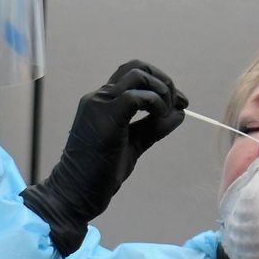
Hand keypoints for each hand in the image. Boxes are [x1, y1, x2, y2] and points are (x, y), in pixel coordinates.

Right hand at [21, 60, 186, 253]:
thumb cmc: (101, 171)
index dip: (160, 83)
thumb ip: (153, 128)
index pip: (133, 75)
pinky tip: (160, 117)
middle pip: (137, 67)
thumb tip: (180, 113)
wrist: (77, 191)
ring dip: (161, 90)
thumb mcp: (134, 144)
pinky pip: (137, 96)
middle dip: (164, 80)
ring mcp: (100, 103)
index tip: (180, 102)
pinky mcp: (107, 115)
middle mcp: (99, 97)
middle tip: (179, 102)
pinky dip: (156, 103)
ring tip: (167, 112)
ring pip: (138, 75)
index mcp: (102, 102)